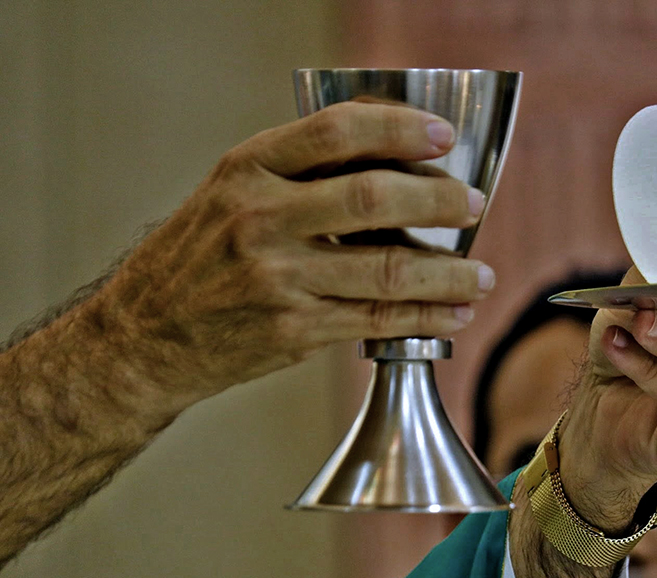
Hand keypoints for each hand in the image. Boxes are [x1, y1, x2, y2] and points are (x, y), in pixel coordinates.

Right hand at [83, 101, 491, 412]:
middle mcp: (261, 218)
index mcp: (247, 170)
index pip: (337, 133)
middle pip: (373, 199)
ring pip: (386, 270)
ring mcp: (277, 278)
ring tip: (480, 274)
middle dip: (438, 200)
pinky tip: (453, 313)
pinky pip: (376, 321)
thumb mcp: (230, 193)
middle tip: (473, 204)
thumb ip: (297, 174)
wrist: (145, 336)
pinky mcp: (292, 331)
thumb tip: (391, 159)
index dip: (400, 130)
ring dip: (448, 273)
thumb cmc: (196, 257)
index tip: (442, 137)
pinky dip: (425, 318)